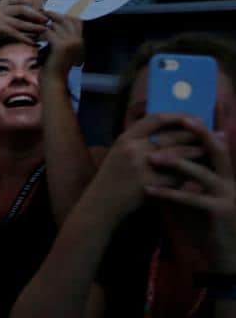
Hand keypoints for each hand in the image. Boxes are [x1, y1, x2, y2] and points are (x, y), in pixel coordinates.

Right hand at [0, 0, 47, 58]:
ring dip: (34, 26)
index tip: (42, 9)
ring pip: (20, 21)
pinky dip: (25, 38)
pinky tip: (33, 43)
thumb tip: (22, 22)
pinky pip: (15, 32)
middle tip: (47, 20)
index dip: (30, 3)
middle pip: (21, 8)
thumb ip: (6, 20)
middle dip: (35, 14)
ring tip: (44, 31)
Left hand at [40, 11, 83, 77]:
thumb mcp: (61, 50)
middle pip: (66, 20)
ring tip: (34, 23)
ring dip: (43, 24)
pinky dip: (39, 33)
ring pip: (55, 25)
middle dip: (53, 15)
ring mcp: (70, 42)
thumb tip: (53, 24)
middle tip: (41, 11)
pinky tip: (33, 35)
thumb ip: (62, 38)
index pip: (76, 21)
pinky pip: (48, 32)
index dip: (64, 15)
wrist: (54, 80)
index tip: (52, 12)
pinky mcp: (60, 45)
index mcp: (80, 41)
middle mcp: (77, 40)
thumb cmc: (54, 66)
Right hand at [86, 114, 206, 221]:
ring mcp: (141, 166)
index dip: (177, 115)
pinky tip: (199, 172)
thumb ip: (140, 139)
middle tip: (216, 133)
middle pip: (172, 135)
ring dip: (199, 152)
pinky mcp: (149, 184)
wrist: (102, 202)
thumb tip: (169, 129)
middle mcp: (133, 148)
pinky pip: (176, 177)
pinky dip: (188, 174)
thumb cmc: (113, 176)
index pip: (156, 118)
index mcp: (126, 137)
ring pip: (179, 155)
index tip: (194, 116)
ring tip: (214, 150)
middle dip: (197, 134)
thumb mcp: (120, 151)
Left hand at [144, 120, 235, 270]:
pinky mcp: (221, 212)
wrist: (224, 255)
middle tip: (179, 122)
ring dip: (177, 163)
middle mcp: (231, 181)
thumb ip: (182, 179)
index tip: (184, 114)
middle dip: (200, 135)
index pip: (216, 146)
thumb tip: (156, 159)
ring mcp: (228, 196)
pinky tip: (149, 191)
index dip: (204, 129)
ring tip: (153, 158)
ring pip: (203, 173)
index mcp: (225, 175)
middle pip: (218, 151)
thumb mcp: (193, 197)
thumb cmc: (206, 224)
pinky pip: (192, 199)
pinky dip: (169, 193)